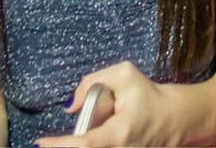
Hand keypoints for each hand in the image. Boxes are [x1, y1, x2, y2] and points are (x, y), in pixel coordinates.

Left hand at [36, 61, 187, 147]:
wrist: (175, 118)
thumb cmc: (149, 95)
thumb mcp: (125, 74)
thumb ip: (93, 81)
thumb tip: (71, 105)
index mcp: (119, 133)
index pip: (84, 144)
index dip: (59, 145)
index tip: (40, 142)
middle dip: (66, 143)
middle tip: (61, 134)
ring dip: (79, 141)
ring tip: (85, 129)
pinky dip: (89, 144)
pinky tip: (89, 134)